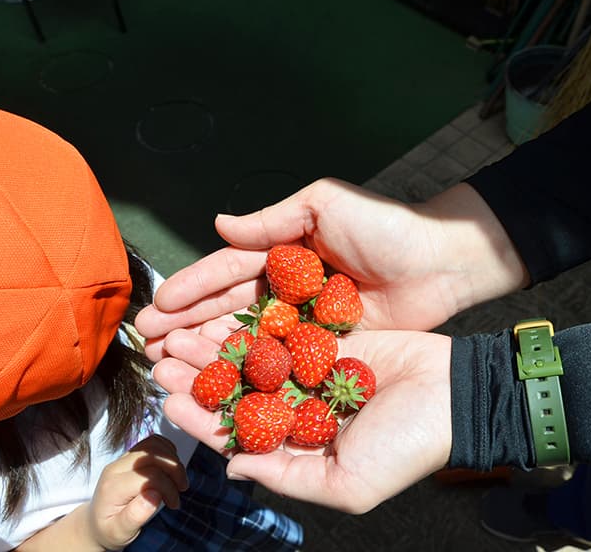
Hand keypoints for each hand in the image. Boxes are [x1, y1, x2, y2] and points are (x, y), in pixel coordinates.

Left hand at [85, 434, 187, 549]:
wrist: (96, 523)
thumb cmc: (109, 529)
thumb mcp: (119, 532)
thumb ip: (135, 515)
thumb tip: (154, 495)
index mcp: (113, 487)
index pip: (149, 476)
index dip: (168, 487)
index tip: (174, 503)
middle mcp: (116, 468)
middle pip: (152, 454)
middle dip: (174, 469)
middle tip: (182, 487)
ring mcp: (122, 459)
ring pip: (153, 444)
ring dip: (172, 458)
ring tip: (178, 478)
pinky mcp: (130, 456)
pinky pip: (151, 442)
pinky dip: (167, 451)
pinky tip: (170, 469)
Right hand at [136, 178, 525, 360]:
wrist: (441, 262)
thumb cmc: (386, 225)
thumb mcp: (325, 205)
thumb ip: (273, 220)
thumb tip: (217, 224)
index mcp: (284, 250)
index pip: (228, 270)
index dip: (192, 287)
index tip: (158, 305)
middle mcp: (288, 287)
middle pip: (228, 308)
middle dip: (187, 324)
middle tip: (149, 344)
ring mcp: (305, 321)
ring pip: (247, 338)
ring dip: (208, 351)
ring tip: (170, 366)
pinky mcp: (326, 348)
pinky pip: (281, 361)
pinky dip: (251, 372)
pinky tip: (221, 384)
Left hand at [151, 327, 452, 513]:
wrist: (453, 396)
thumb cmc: (405, 447)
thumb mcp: (346, 484)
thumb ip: (287, 476)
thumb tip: (233, 469)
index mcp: (300, 445)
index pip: (238, 434)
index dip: (200, 419)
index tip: (167, 401)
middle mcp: (301, 408)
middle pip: (238, 393)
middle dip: (198, 378)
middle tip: (162, 360)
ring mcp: (314, 372)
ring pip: (253, 360)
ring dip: (217, 349)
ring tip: (181, 336)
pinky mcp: (329, 341)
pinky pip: (283, 332)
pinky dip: (253, 325)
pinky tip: (224, 315)